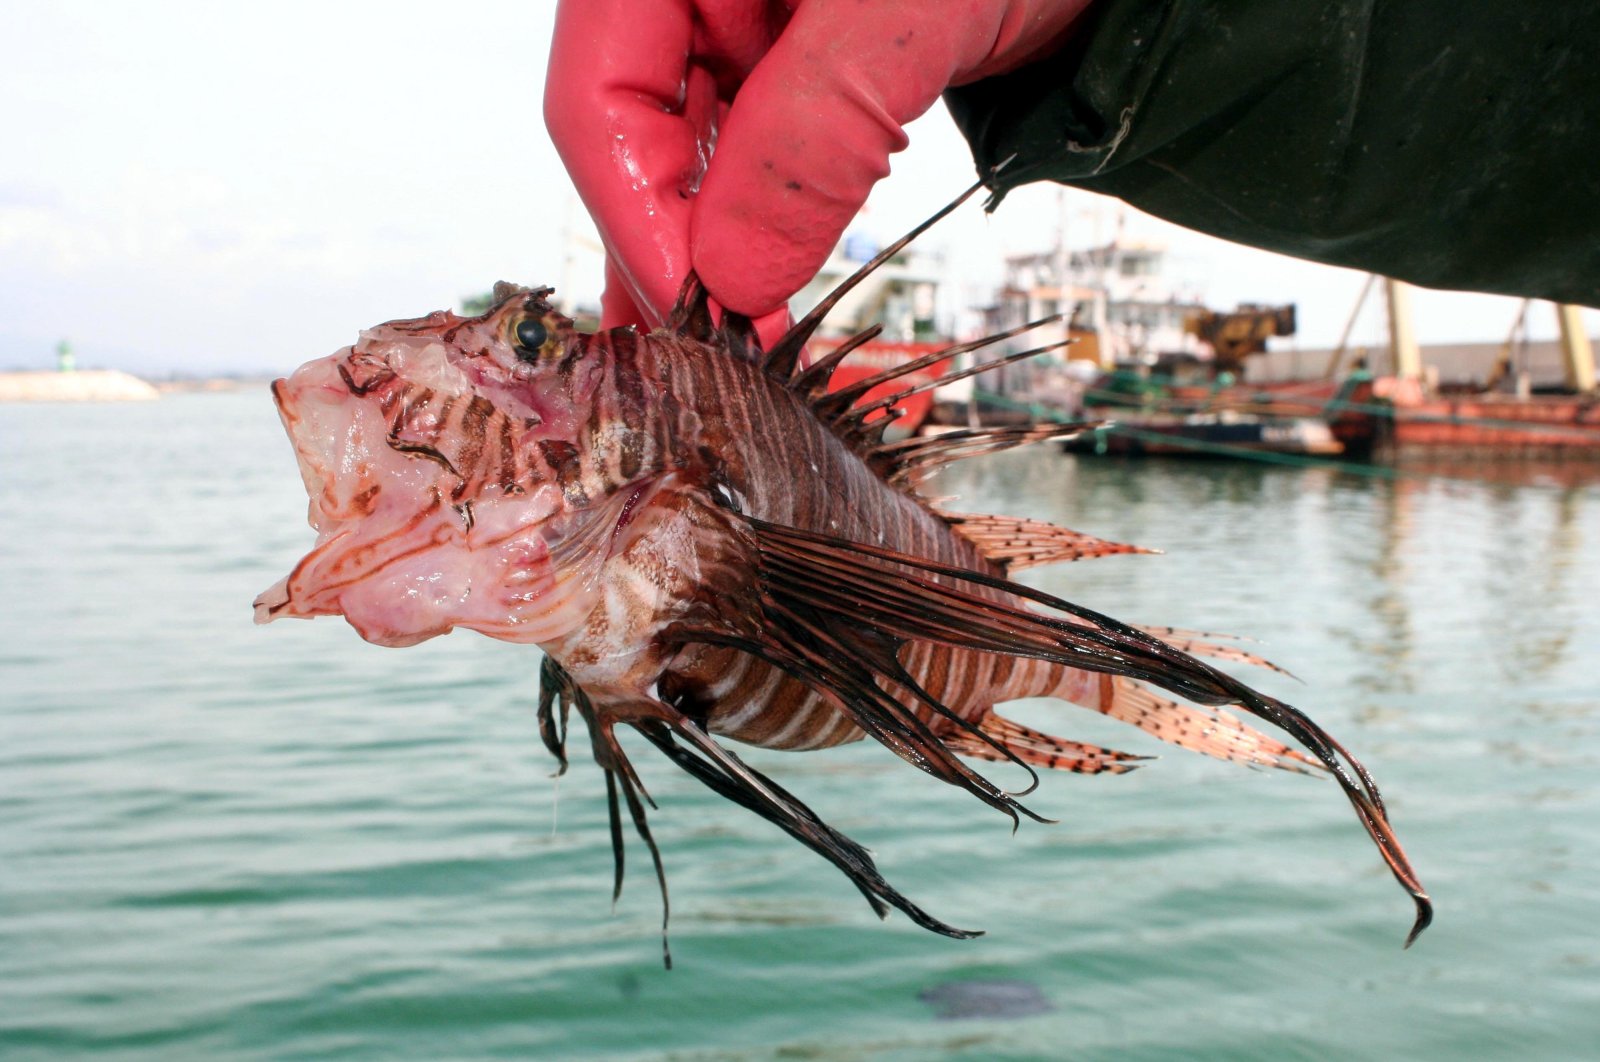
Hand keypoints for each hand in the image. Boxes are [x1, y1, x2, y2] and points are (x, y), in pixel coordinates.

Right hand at [545, 0, 1092, 345]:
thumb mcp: (908, 13)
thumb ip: (813, 133)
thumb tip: (734, 277)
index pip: (598, 93)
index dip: (632, 215)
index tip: (694, 315)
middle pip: (636, 130)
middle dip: (671, 249)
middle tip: (699, 365)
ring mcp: (741, 16)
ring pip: (692, 151)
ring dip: (711, 251)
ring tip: (716, 353)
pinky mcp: (796, 57)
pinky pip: (754, 149)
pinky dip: (761, 221)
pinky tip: (757, 291)